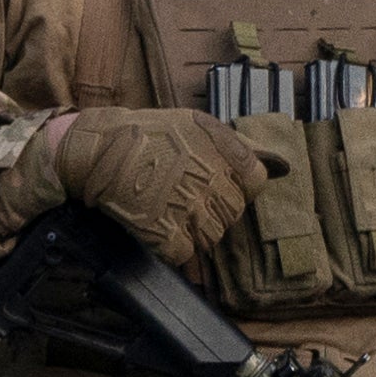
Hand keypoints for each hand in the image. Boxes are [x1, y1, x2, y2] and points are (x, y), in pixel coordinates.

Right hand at [32, 109, 262, 270]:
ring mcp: (187, 207)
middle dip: (213, 209)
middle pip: (232, 212)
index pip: (255, 181)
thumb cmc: (143, 133)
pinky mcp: (163, 230)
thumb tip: (282, 165)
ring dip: (196, 230)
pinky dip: (175, 248)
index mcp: (222, 153)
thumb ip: (237, 145)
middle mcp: (210, 180)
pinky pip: (184, 252)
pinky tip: (161, 231)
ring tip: (173, 216)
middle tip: (186, 199)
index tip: (222, 185)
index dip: (240, 186)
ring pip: (212, 235)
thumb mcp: (195, 124)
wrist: (93, 148)